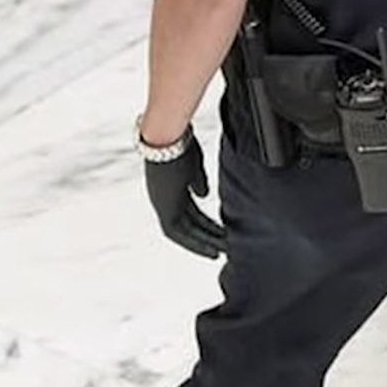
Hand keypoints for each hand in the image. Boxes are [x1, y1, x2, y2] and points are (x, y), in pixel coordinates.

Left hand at [143, 131, 224, 258]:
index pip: (188, 210)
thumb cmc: (180, 143)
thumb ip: (198, 181)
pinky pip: (180, 234)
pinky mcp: (164, 208)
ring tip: (222, 252)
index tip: (218, 229)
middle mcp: (163, 198)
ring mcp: (162, 204)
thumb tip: (203, 196)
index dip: (203, 222)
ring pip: (184, 231)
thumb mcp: (193, 164)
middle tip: (224, 246)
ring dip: (204, 242)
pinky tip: (212, 250)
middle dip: (206, 235)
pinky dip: (196, 243)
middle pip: (187, 222)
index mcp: (169, 186)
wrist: (167, 134)